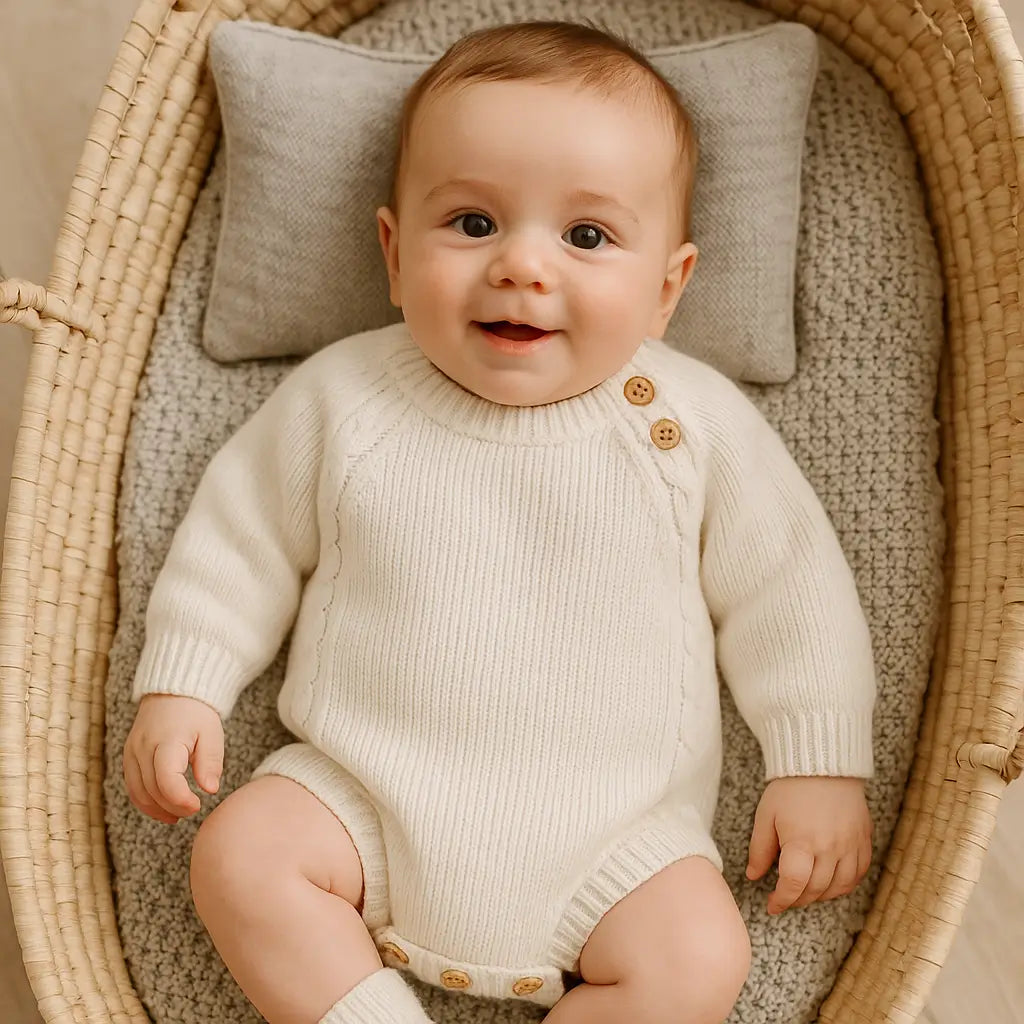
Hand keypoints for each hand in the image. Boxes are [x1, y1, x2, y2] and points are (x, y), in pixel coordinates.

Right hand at [123, 693, 224, 823]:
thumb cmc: (196, 714)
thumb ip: (210, 762)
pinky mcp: (128, 756)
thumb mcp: (212, 734)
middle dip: (173, 806)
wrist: (173, 693)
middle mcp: (143, 747)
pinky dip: (146, 802)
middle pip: (152, 790)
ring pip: (139, 792)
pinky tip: (163, 809)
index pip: (166, 780)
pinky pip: (132, 786)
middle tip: (193, 810)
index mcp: (167, 740)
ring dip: (157, 809)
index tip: (198, 805)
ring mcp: (132, 752)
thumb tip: (210, 790)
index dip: (181, 800)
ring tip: (179, 815)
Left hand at [745, 776, 872, 914]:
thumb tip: (754, 876)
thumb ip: (759, 849)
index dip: (782, 900)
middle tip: (786, 899)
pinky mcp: (863, 840)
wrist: (823, 765)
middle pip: (815, 890)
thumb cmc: (790, 788)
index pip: (794, 885)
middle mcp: (829, 848)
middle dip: (798, 900)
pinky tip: (830, 882)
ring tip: (805, 892)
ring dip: (820, 896)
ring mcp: (850, 846)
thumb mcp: (766, 815)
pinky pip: (858, 874)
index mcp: (801, 841)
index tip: (773, 905)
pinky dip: (843, 885)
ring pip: (839, 887)